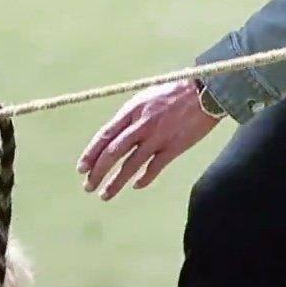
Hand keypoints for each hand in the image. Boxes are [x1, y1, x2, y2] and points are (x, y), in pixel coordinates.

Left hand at [77, 79, 223, 200]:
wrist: (204, 91)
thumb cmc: (174, 92)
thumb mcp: (145, 97)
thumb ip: (130, 116)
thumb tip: (115, 133)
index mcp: (131, 110)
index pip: (105, 135)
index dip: (91, 153)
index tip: (81, 168)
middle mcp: (141, 125)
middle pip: (113, 153)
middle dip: (98, 172)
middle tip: (88, 186)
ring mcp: (157, 138)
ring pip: (131, 165)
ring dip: (115, 182)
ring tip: (104, 195)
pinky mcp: (174, 147)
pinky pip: (154, 168)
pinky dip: (143, 179)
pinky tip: (135, 186)